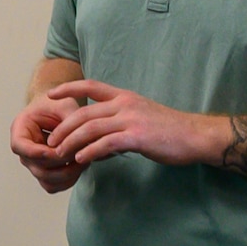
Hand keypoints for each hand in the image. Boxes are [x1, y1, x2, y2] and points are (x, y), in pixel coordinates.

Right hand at [10, 93, 86, 193]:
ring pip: (47, 180)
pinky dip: (68, 180)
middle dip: (61, 162)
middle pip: (36, 167)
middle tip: (80, 151)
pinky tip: (80, 166)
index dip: (36, 152)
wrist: (57, 111)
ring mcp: (34, 164)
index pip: (19, 146)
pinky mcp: (45, 172)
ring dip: (67, 174)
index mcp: (20, 130)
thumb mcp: (64, 105)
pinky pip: (54, 185)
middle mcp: (24, 150)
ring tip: (84, 159)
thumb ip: (71, 119)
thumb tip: (79, 139)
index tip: (54, 150)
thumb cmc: (57, 105)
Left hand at [44, 79, 220, 168]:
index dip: (68, 88)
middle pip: (84, 113)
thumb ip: (118, 120)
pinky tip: (81, 159)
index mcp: (125, 96)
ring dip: (71, 142)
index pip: (90, 86)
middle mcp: (125, 104)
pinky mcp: (137, 137)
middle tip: (51, 142)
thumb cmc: (169, 130)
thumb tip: (98, 137)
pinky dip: (90, 152)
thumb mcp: (141, 115)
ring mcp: (131, 120)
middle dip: (63, 128)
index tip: (50, 95)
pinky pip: (106, 143)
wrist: (196, 136)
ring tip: (60, 153)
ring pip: (90, 129)